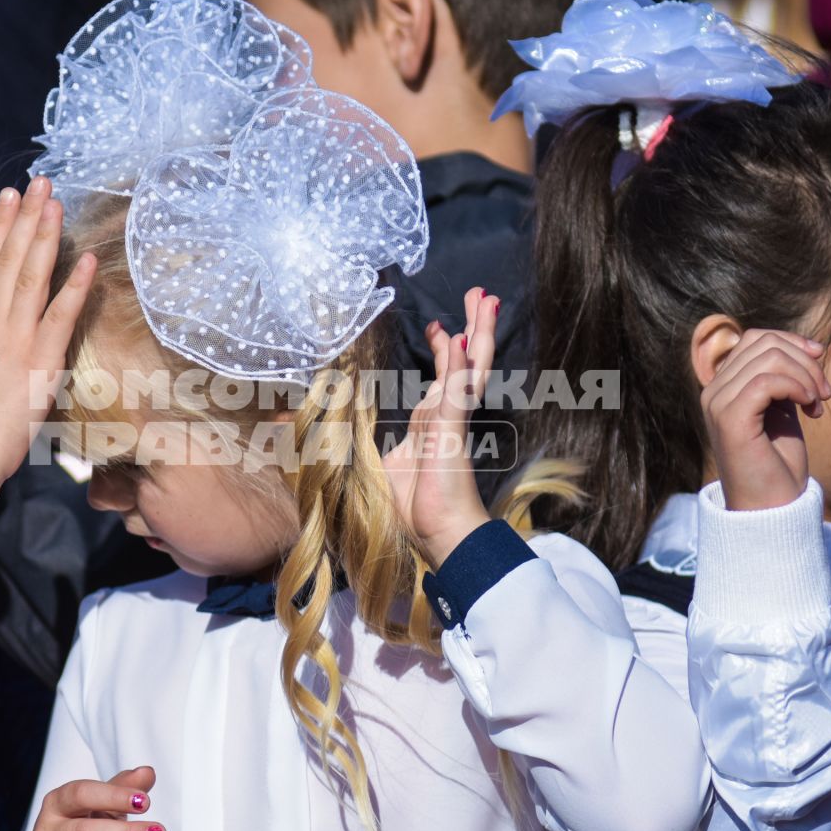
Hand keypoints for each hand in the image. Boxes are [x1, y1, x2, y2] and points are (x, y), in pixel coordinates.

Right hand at [0, 177, 94, 482]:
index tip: (10, 196)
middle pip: (8, 259)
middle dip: (25, 217)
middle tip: (40, 181)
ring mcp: (15, 339)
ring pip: (31, 277)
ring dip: (44, 237)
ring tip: (57, 203)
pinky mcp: (39, 362)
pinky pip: (60, 317)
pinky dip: (74, 287)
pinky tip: (85, 259)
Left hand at [384, 286, 497, 568]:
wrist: (439, 537)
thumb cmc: (412, 509)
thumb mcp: (381, 463)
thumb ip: (371, 440)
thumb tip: (343, 425)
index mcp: (433, 423)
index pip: (442, 378)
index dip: (444, 349)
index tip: (440, 325)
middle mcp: (447, 417)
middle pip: (465, 362)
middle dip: (474, 327)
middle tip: (482, 294)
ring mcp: (452, 423)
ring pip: (469, 368)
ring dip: (477, 332)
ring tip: (487, 299)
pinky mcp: (452, 434)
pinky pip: (456, 394)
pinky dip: (457, 366)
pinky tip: (460, 340)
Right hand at [702, 329, 829, 511]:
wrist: (770, 509)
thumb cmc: (778, 465)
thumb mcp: (783, 411)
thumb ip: (783, 380)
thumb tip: (805, 347)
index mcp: (723, 387)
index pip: (754, 338)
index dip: (792, 342)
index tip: (819, 360)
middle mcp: (713, 391)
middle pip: (763, 343)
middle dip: (804, 361)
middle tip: (823, 395)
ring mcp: (717, 404)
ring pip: (768, 358)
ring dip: (805, 377)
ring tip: (818, 405)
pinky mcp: (729, 419)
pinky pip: (767, 382)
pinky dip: (797, 388)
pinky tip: (809, 410)